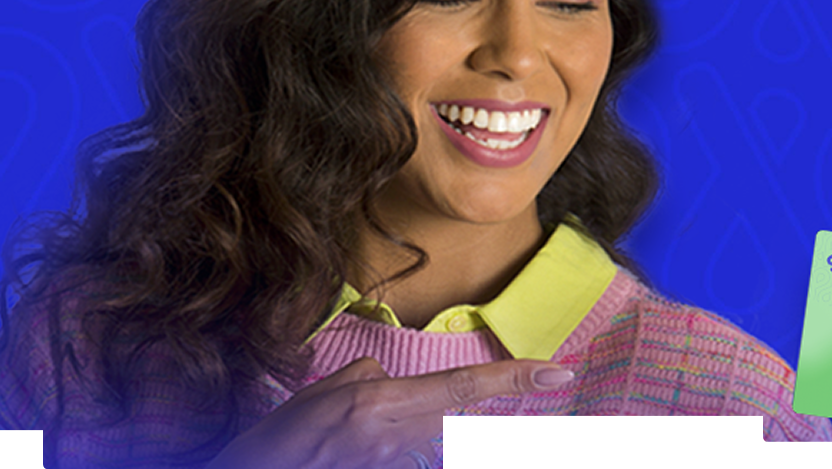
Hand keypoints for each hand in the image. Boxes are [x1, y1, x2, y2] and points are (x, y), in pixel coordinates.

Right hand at [207, 356, 573, 468]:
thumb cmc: (274, 447)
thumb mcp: (314, 398)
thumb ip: (360, 380)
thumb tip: (383, 378)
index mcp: (375, 405)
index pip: (460, 386)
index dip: (513, 379)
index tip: (557, 372)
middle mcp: (391, 437)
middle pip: (455, 415)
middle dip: (467, 404)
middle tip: (471, 397)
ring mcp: (391, 465)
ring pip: (433, 437)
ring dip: (418, 428)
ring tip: (357, 431)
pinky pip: (412, 455)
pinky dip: (404, 445)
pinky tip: (357, 443)